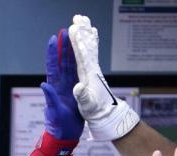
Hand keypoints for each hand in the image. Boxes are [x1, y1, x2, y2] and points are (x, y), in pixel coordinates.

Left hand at [41, 28, 82, 140]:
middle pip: (63, 62)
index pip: (53, 66)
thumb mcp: (54, 111)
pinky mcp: (77, 92)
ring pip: (71, 66)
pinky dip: (81, 65)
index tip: (54, 39)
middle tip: (66, 32)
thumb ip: (50, 98)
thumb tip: (44, 84)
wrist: (66, 135)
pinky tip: (84, 57)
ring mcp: (69, 88)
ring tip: (75, 39)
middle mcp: (61, 85)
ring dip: (72, 53)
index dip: (53, 53)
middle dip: (64, 47)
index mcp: (54, 88)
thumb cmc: (58, 125)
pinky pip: (79, 75)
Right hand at [68, 14, 138, 140]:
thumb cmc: (93, 113)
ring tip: (82, 22)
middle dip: (80, 33)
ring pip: (86, 49)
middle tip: (77, 18)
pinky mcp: (89, 73)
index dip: (74, 43)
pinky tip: (88, 38)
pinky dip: (87, 44)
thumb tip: (71, 86)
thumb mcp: (86, 106)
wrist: (105, 117)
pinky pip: (88, 55)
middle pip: (83, 48)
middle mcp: (88, 70)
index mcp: (86, 76)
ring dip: (83, 35)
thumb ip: (80, 96)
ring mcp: (89, 71)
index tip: (71, 30)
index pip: (79, 56)